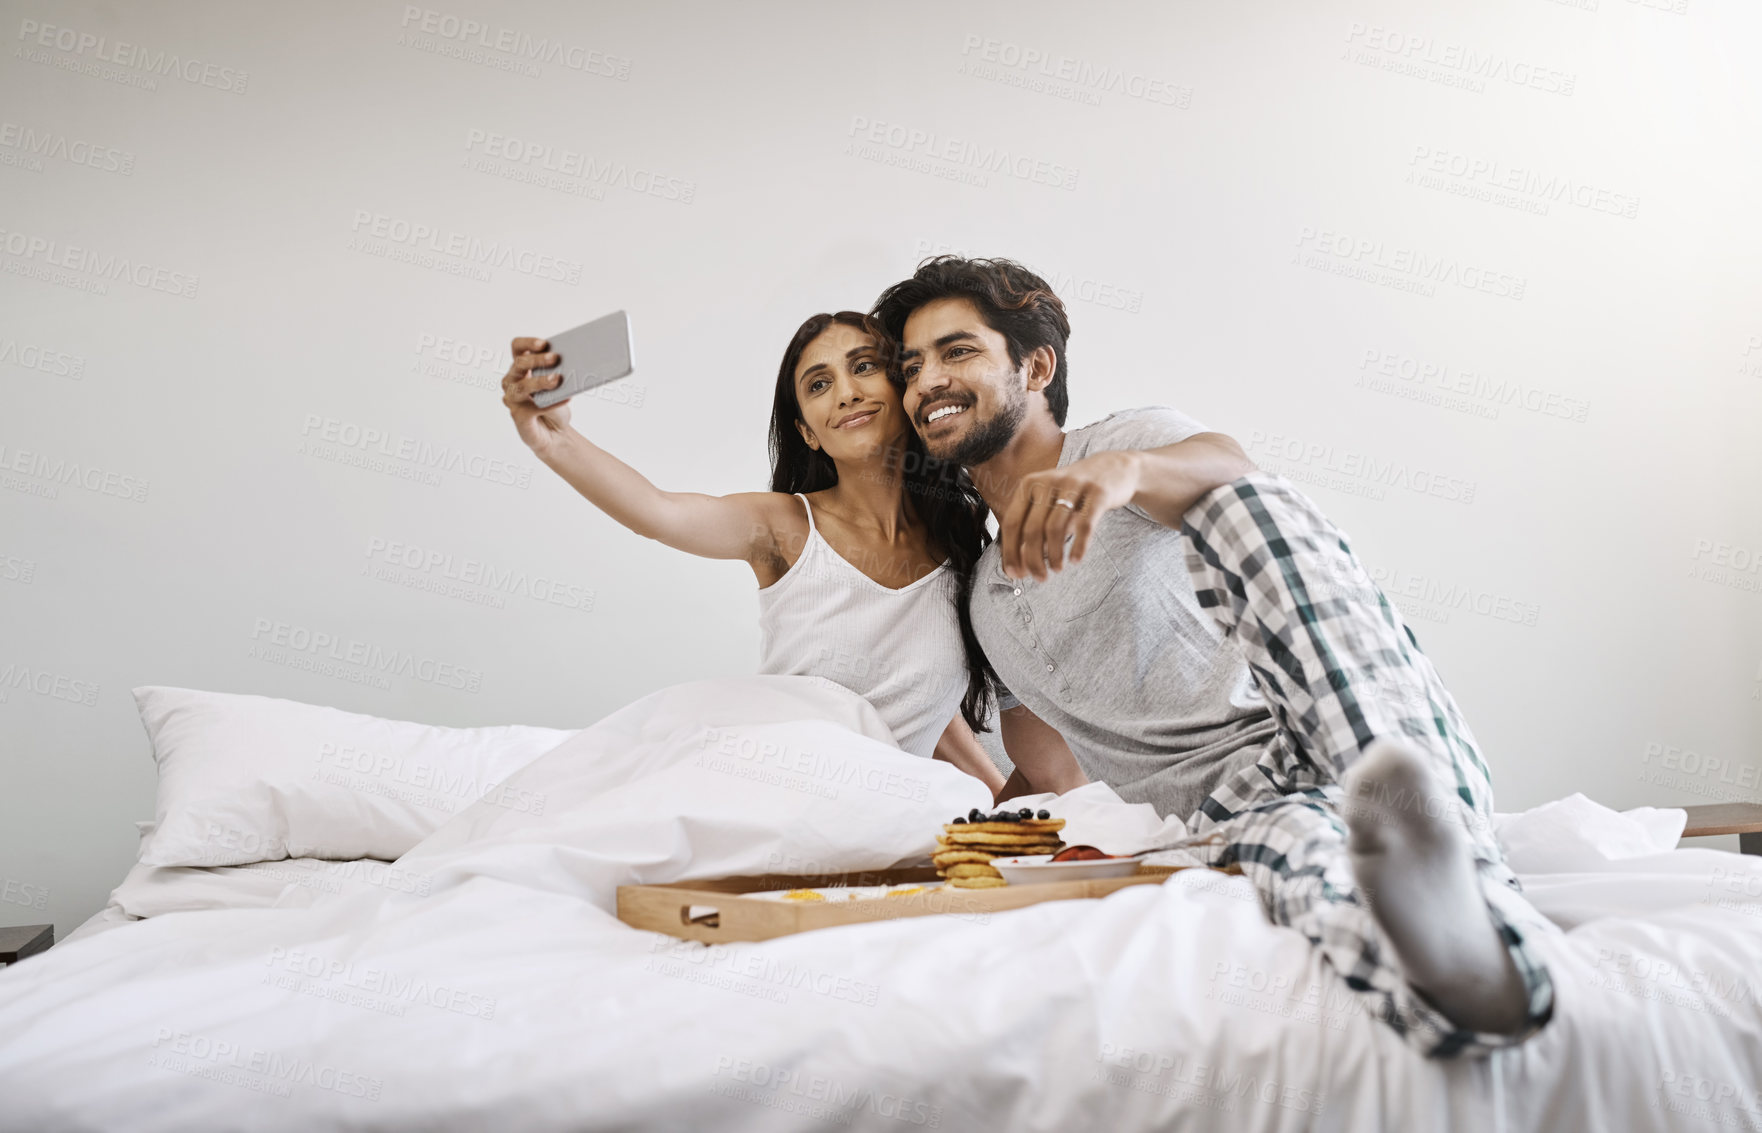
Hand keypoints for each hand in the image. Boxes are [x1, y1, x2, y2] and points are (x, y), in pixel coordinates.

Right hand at [501, 337, 572, 458]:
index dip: (528, 343)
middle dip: (538, 360)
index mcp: (521, 368)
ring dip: (540, 381)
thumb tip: (577, 360)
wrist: (555, 433)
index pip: (517, 348)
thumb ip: (561, 372)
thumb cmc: (555, 404)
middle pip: (519, 364)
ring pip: (522, 386)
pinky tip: (567, 398)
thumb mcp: (560, 385)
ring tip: (557, 379)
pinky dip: (551, 404)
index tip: (544, 343)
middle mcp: (512, 381)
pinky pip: (533, 408)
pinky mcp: (519, 416)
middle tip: (556, 358)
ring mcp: (513, 399)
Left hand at [999, 450, 1140, 580]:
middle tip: (1040, 578)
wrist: (1112, 469)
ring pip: (1055, 528)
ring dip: (1054, 555)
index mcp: (1029, 485)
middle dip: (1033, 559)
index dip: (1011, 552)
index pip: (1012, 523)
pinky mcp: (1097, 492)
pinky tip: (1076, 559)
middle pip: (1032, 529)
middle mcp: (1048, 482)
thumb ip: (1033, 530)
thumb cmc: (1074, 493)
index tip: (1015, 574)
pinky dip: (1079, 546)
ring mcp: (1073, 485)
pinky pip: (1085, 524)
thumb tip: (1019, 564)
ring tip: (1057, 569)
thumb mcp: (1049, 506)